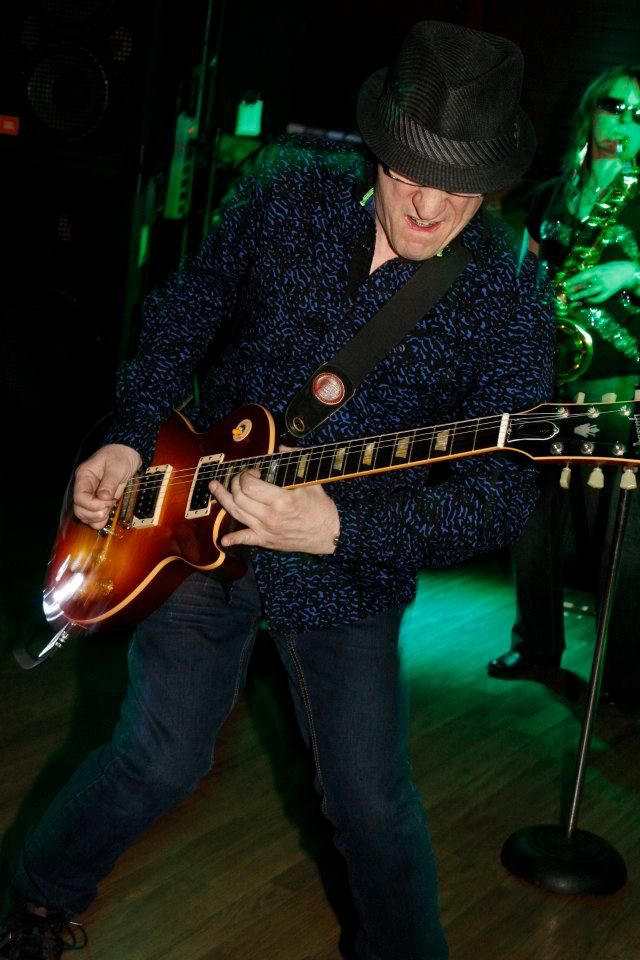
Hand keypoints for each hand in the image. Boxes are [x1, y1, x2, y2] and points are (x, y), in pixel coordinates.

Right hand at [74, 444, 142, 528]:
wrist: (128, 454)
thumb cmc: (120, 456)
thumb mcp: (117, 466)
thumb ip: (110, 482)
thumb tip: (103, 497)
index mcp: (85, 476)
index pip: (79, 497)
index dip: (91, 505)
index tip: (106, 503)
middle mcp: (85, 487)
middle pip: (79, 509)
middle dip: (94, 513)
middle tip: (108, 507)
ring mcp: (91, 495)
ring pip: (85, 515)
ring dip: (97, 518)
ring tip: (109, 509)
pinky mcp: (99, 501)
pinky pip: (94, 516)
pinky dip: (100, 520)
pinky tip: (109, 515)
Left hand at [209, 453, 339, 554]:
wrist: (329, 535)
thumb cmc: (322, 509)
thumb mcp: (311, 482)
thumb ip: (295, 460)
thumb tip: (282, 446)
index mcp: (281, 500)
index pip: (249, 485)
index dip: (246, 474)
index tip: (253, 471)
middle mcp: (269, 516)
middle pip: (239, 497)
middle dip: (234, 482)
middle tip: (240, 477)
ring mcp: (265, 530)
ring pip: (236, 513)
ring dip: (222, 499)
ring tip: (214, 487)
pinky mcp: (266, 540)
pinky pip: (246, 539)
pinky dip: (233, 539)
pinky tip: (223, 539)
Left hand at [564, 261, 636, 303]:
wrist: (626, 272)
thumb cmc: (608, 270)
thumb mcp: (599, 269)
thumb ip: (588, 276)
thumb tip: (573, 283)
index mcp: (597, 270)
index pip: (582, 275)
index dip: (572, 280)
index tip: (563, 284)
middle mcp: (600, 278)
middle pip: (584, 285)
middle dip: (574, 289)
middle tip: (565, 293)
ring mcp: (605, 286)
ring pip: (590, 292)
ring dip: (580, 296)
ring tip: (572, 298)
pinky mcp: (609, 293)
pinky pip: (598, 299)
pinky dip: (590, 300)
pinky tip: (585, 300)